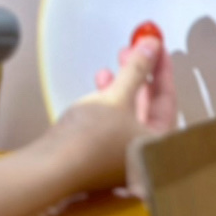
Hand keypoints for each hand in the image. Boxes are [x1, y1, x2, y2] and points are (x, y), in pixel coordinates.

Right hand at [41, 37, 175, 192]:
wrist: (47, 169)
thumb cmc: (87, 145)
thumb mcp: (118, 96)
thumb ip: (138, 69)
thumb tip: (151, 47)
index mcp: (158, 145)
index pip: (167, 97)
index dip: (161, 67)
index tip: (156, 47)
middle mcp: (144, 154)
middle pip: (149, 104)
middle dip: (141, 73)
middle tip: (137, 51)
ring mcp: (121, 157)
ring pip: (129, 111)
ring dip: (123, 83)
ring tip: (117, 62)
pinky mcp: (100, 155)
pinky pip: (112, 121)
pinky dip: (109, 100)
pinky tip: (101, 83)